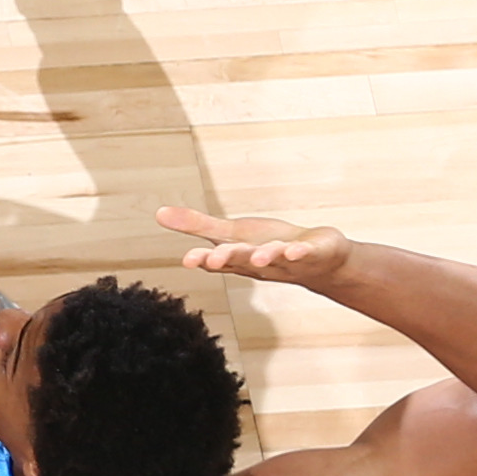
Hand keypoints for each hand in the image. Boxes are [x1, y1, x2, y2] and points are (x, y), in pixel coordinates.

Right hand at [156, 205, 347, 290]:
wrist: (318, 262)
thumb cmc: (269, 247)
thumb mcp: (231, 234)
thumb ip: (197, 226)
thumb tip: (158, 212)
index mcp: (238, 257)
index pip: (217, 260)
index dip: (203, 259)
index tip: (188, 259)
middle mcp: (259, 262)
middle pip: (242, 259)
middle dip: (229, 258)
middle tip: (213, 260)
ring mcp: (286, 260)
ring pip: (273, 257)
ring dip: (265, 257)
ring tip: (259, 256)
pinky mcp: (311, 253)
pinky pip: (305, 253)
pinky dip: (301, 252)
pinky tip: (296, 250)